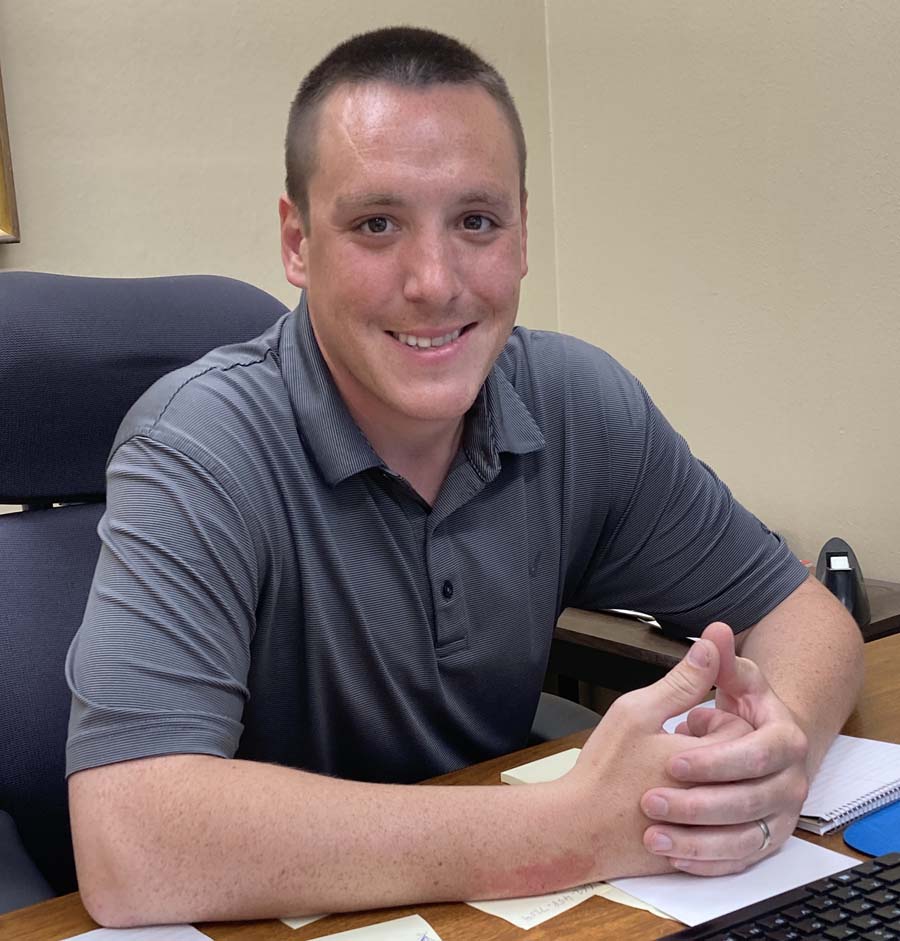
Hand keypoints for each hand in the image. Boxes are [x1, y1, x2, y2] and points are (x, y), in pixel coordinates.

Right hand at [560, 635, 754, 879]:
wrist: (577, 830)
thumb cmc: (603, 770)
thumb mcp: (638, 711)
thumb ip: (682, 680)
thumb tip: (711, 645)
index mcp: (708, 762)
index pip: (740, 732)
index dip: (710, 721)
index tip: (681, 723)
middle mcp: (717, 801)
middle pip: (742, 767)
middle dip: (713, 754)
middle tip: (674, 749)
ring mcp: (709, 835)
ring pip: (734, 804)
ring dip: (710, 787)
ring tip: (674, 780)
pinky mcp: (698, 859)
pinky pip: (723, 841)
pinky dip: (705, 823)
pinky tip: (676, 810)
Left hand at [640, 622, 809, 874]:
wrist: (723, 757)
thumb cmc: (711, 719)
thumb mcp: (705, 692)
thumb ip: (711, 669)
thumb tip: (715, 630)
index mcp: (783, 738)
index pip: (757, 753)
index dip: (716, 759)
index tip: (674, 759)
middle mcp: (789, 779)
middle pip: (747, 800)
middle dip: (696, 804)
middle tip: (650, 800)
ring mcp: (778, 815)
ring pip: (741, 838)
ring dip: (695, 839)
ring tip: (652, 832)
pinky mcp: (761, 843)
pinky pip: (737, 860)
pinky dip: (703, 859)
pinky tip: (669, 851)